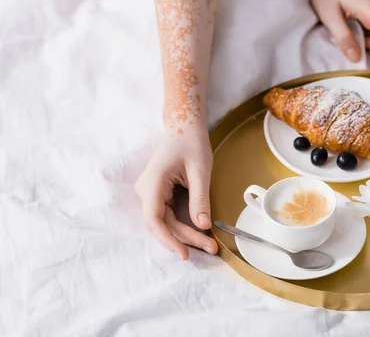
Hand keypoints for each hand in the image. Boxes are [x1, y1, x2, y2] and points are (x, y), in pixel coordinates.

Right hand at [135, 124, 217, 258]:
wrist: (184, 127)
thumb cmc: (191, 143)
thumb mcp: (200, 171)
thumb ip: (200, 199)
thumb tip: (203, 226)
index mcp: (152, 183)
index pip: (154, 219)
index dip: (168, 239)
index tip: (184, 253)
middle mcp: (147, 191)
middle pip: (163, 224)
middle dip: (186, 239)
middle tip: (211, 248)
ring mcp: (151, 194)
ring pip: (167, 223)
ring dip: (187, 235)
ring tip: (210, 245)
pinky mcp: (160, 195)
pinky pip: (170, 215)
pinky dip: (186, 225)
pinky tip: (202, 233)